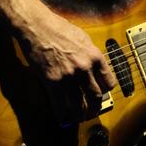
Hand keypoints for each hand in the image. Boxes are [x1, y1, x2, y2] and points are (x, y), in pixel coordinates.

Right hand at [21, 7, 116, 125]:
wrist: (37, 26)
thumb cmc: (58, 27)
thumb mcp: (82, 37)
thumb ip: (90, 53)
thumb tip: (94, 66)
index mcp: (94, 56)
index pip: (108, 82)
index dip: (105, 91)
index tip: (102, 94)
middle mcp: (84, 68)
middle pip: (96, 96)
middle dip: (95, 107)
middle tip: (92, 112)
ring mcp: (69, 76)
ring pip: (79, 104)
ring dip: (80, 115)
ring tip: (78, 118)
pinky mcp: (53, 81)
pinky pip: (60, 104)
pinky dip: (62, 115)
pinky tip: (63, 119)